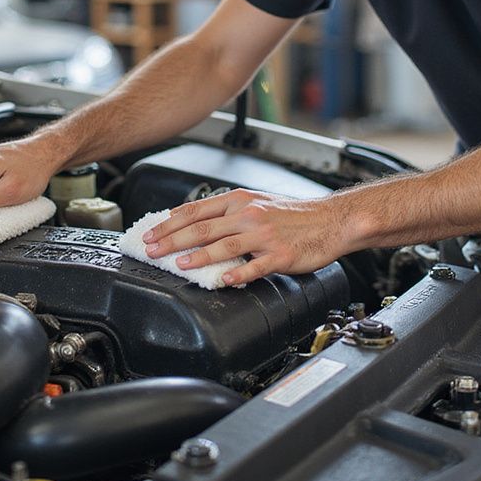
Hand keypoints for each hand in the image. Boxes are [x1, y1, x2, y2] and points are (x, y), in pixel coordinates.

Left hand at [143, 189, 349, 284]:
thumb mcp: (255, 202)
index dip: (169, 223)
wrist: (330, 220)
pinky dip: (237, 274)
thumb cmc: (292, 215)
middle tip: (151, 251)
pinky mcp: (279, 255)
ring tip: (179, 264)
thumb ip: (226, 212)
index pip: (196, 210)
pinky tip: (223, 280)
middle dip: (172, 240)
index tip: (150, 234)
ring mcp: (263, 235)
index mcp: (239, 200)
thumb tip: (193, 223)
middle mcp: (248, 214)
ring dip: (198, 256)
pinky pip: (254, 266)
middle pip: (203, 228)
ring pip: (224, 245)